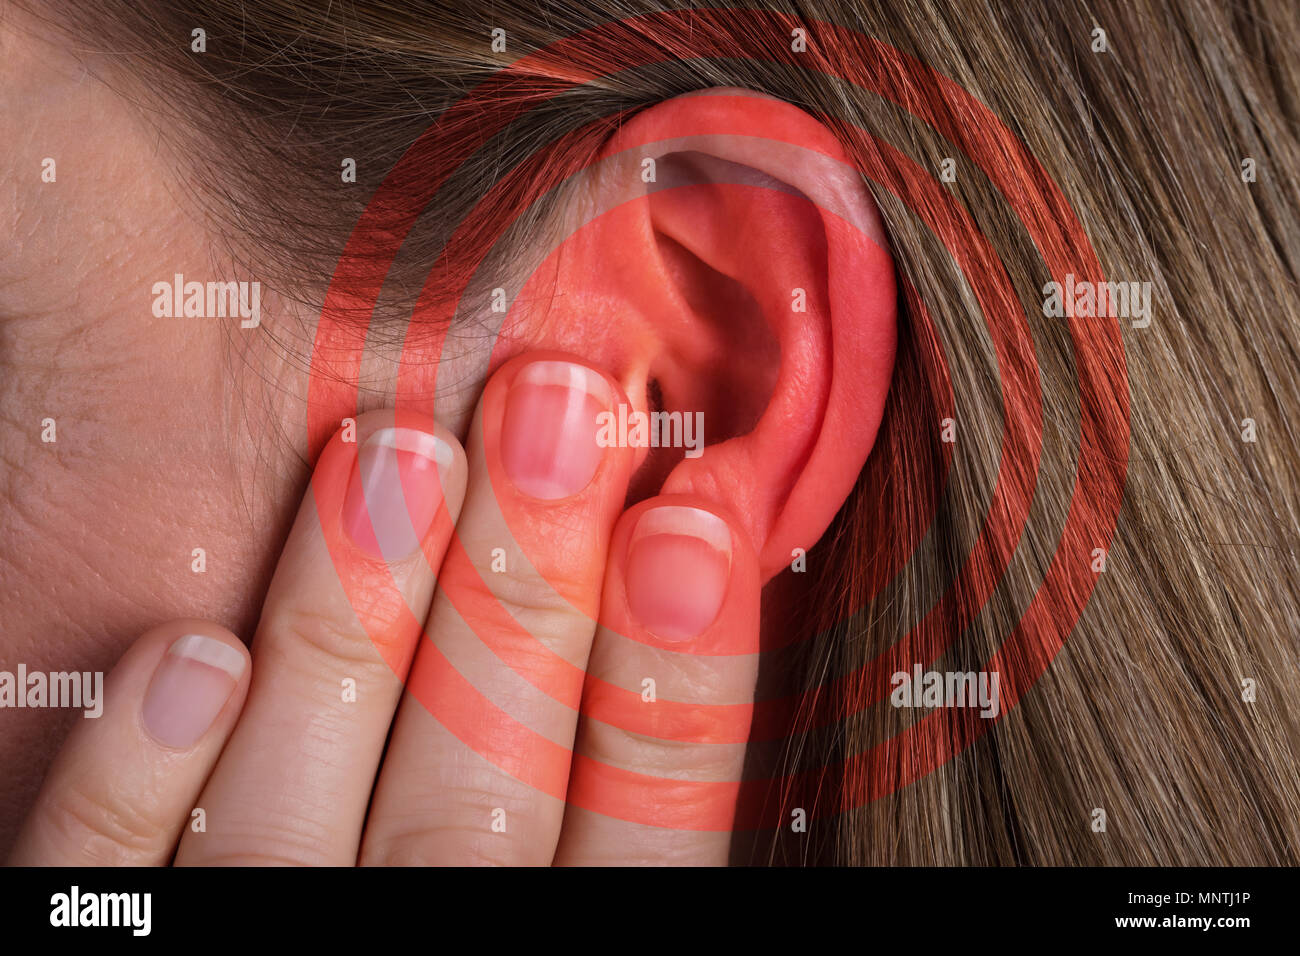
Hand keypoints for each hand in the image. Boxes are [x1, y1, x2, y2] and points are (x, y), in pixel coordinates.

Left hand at [8, 353, 758, 865]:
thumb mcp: (576, 938)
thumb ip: (617, 832)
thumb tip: (689, 610)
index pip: (643, 845)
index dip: (679, 684)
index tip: (695, 522)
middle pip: (477, 809)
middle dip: (525, 600)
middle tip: (552, 409)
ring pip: (291, 830)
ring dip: (348, 636)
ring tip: (394, 457)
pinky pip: (111, 899)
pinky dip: (134, 788)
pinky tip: (188, 652)